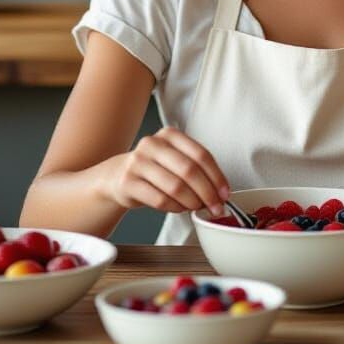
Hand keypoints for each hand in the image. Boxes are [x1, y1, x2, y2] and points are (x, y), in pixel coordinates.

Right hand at [104, 127, 230, 216]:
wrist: (118, 176)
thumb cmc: (155, 169)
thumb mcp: (174, 159)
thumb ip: (196, 169)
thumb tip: (221, 193)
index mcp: (170, 135)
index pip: (201, 155)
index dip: (217, 176)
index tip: (225, 194)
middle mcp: (153, 144)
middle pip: (189, 170)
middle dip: (207, 193)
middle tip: (215, 207)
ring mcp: (138, 162)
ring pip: (175, 187)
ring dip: (192, 202)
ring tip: (197, 208)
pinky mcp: (128, 182)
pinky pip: (159, 200)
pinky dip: (175, 208)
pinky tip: (180, 209)